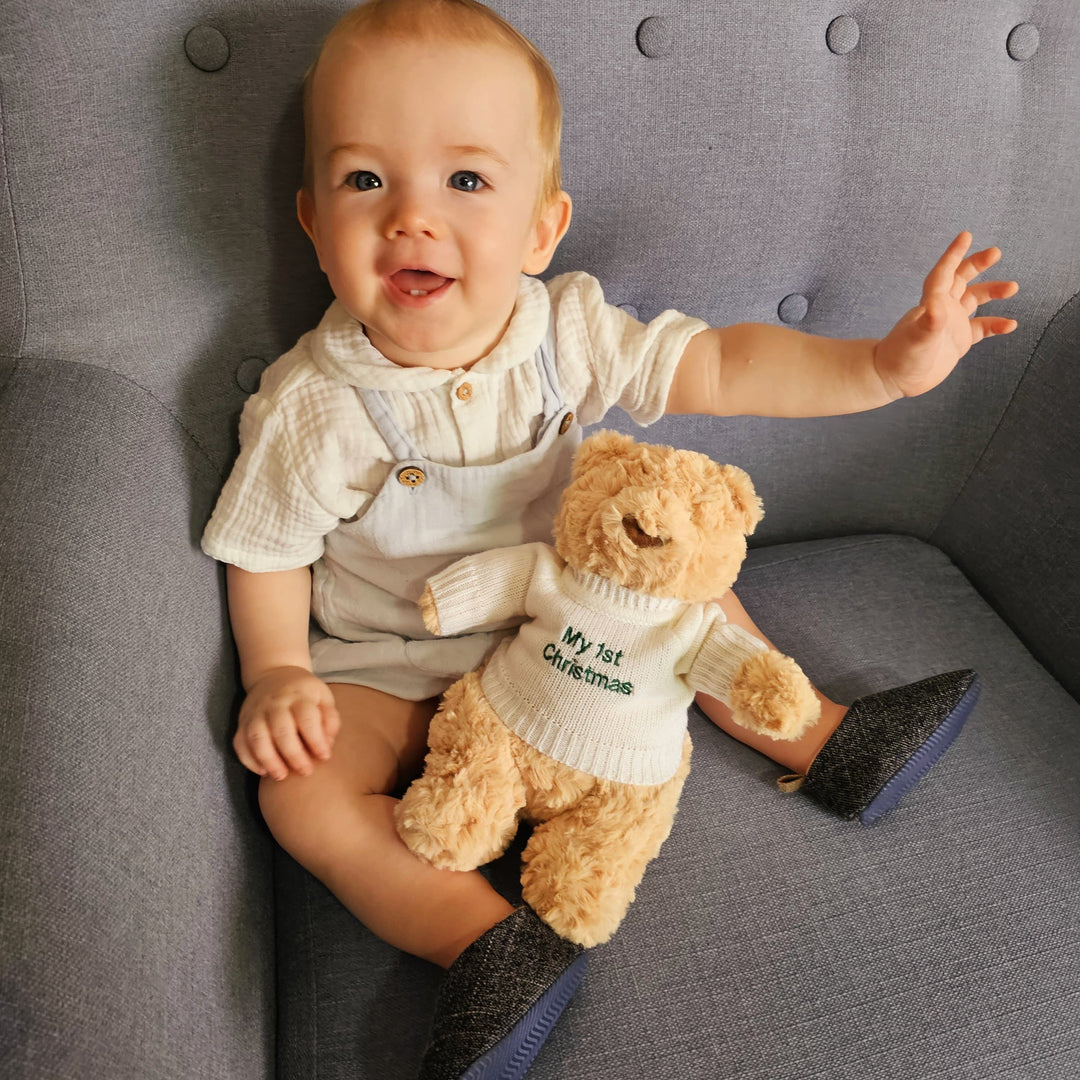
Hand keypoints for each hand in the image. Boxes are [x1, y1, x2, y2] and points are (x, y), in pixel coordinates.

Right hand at [234, 666, 340, 780]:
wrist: (274, 675)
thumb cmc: (305, 694)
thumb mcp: (324, 698)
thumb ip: (330, 720)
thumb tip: (327, 745)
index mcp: (300, 697)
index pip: (307, 719)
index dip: (316, 740)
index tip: (324, 756)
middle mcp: (275, 704)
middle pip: (281, 731)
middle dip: (294, 755)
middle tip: (306, 771)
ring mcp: (256, 713)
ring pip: (257, 738)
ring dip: (269, 760)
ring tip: (281, 776)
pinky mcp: (242, 723)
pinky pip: (240, 743)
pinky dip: (249, 760)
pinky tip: (263, 771)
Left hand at [873, 231, 1019, 399]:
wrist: (895, 379)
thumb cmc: (901, 357)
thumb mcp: (916, 339)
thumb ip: (930, 322)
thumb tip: (938, 306)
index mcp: (931, 303)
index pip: (944, 273)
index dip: (954, 254)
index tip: (966, 235)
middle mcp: (942, 309)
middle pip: (961, 279)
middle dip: (977, 264)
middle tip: (996, 252)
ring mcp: (951, 324)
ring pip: (974, 300)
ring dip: (992, 292)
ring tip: (1012, 287)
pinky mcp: (959, 340)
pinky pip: (982, 327)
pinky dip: (996, 324)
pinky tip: (1010, 325)